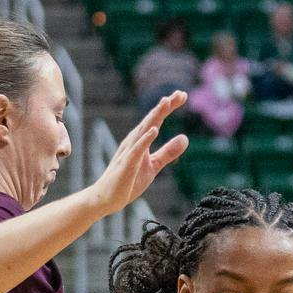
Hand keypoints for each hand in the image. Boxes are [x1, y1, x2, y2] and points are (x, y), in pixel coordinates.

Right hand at [88, 93, 189, 218]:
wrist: (106, 199)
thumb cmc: (128, 181)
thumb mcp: (153, 166)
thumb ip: (168, 152)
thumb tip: (186, 138)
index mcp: (141, 141)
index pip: (156, 120)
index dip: (169, 107)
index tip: (183, 95)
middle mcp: (134, 142)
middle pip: (151, 120)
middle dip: (165, 106)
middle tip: (179, 93)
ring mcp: (129, 152)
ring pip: (143, 130)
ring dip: (155, 116)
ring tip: (166, 102)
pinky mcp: (126, 165)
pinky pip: (136, 151)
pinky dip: (145, 139)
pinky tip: (154, 130)